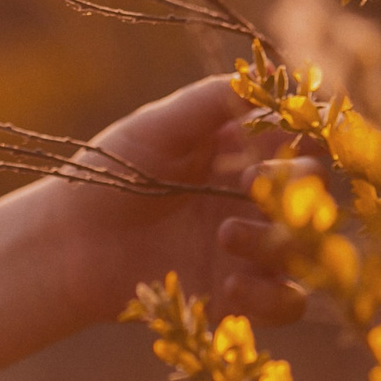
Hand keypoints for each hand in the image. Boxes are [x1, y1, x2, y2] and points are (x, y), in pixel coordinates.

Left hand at [38, 74, 311, 328]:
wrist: (67, 243)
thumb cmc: (108, 174)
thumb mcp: (156, 128)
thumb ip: (210, 102)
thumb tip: (269, 77)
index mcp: (239, 150)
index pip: (300, 138)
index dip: (307, 136)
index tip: (293, 135)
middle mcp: (251, 198)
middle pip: (312, 192)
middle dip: (297, 187)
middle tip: (251, 184)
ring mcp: (248, 247)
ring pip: (304, 248)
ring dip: (278, 242)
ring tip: (225, 235)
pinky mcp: (238, 294)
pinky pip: (287, 302)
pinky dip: (271, 296)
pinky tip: (229, 284)